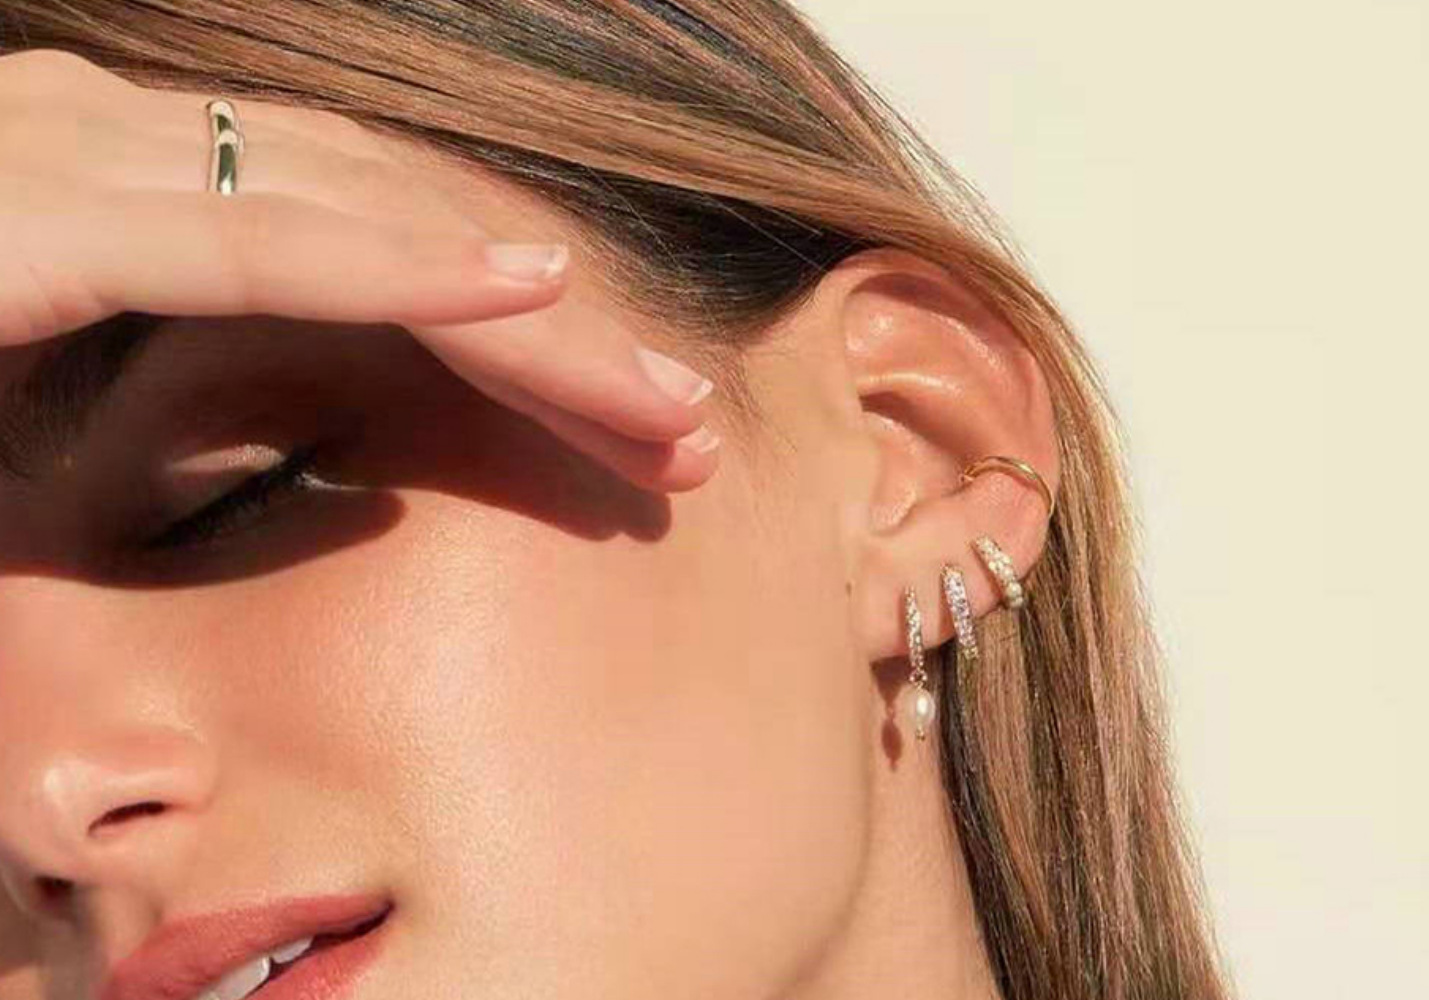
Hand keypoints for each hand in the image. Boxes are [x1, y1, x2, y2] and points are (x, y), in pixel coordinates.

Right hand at [0, 49, 721, 492]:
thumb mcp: (52, 430)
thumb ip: (182, 422)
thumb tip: (321, 487)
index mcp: (149, 197)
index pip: (389, 262)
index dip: (531, 347)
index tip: (647, 440)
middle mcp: (131, 150)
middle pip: (412, 233)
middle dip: (566, 343)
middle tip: (694, 434)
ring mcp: (81, 156)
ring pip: (367, 224)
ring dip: (531, 317)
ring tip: (663, 399)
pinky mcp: (35, 209)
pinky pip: (247, 233)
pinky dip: (392, 261)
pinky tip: (527, 289)